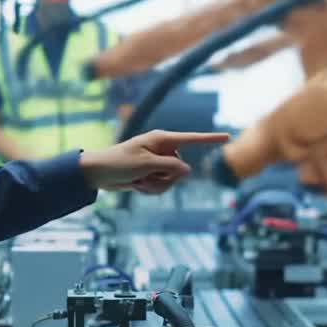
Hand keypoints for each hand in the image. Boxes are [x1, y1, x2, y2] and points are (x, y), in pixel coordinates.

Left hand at [79, 130, 230, 193]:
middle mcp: (163, 150)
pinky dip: (150, 190)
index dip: (210, 139)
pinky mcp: (153, 174)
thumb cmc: (119, 162)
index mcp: (162, 140)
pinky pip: (162, 187)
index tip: (227, 136)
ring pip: (172, 182)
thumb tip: (188, 170)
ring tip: (138, 181)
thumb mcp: (145, 164)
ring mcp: (158, 163)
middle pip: (181, 170)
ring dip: (155, 186)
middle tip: (145, 175)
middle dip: (165, 179)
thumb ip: (169, 167)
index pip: (192, 139)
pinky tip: (136, 185)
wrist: (99, 173)